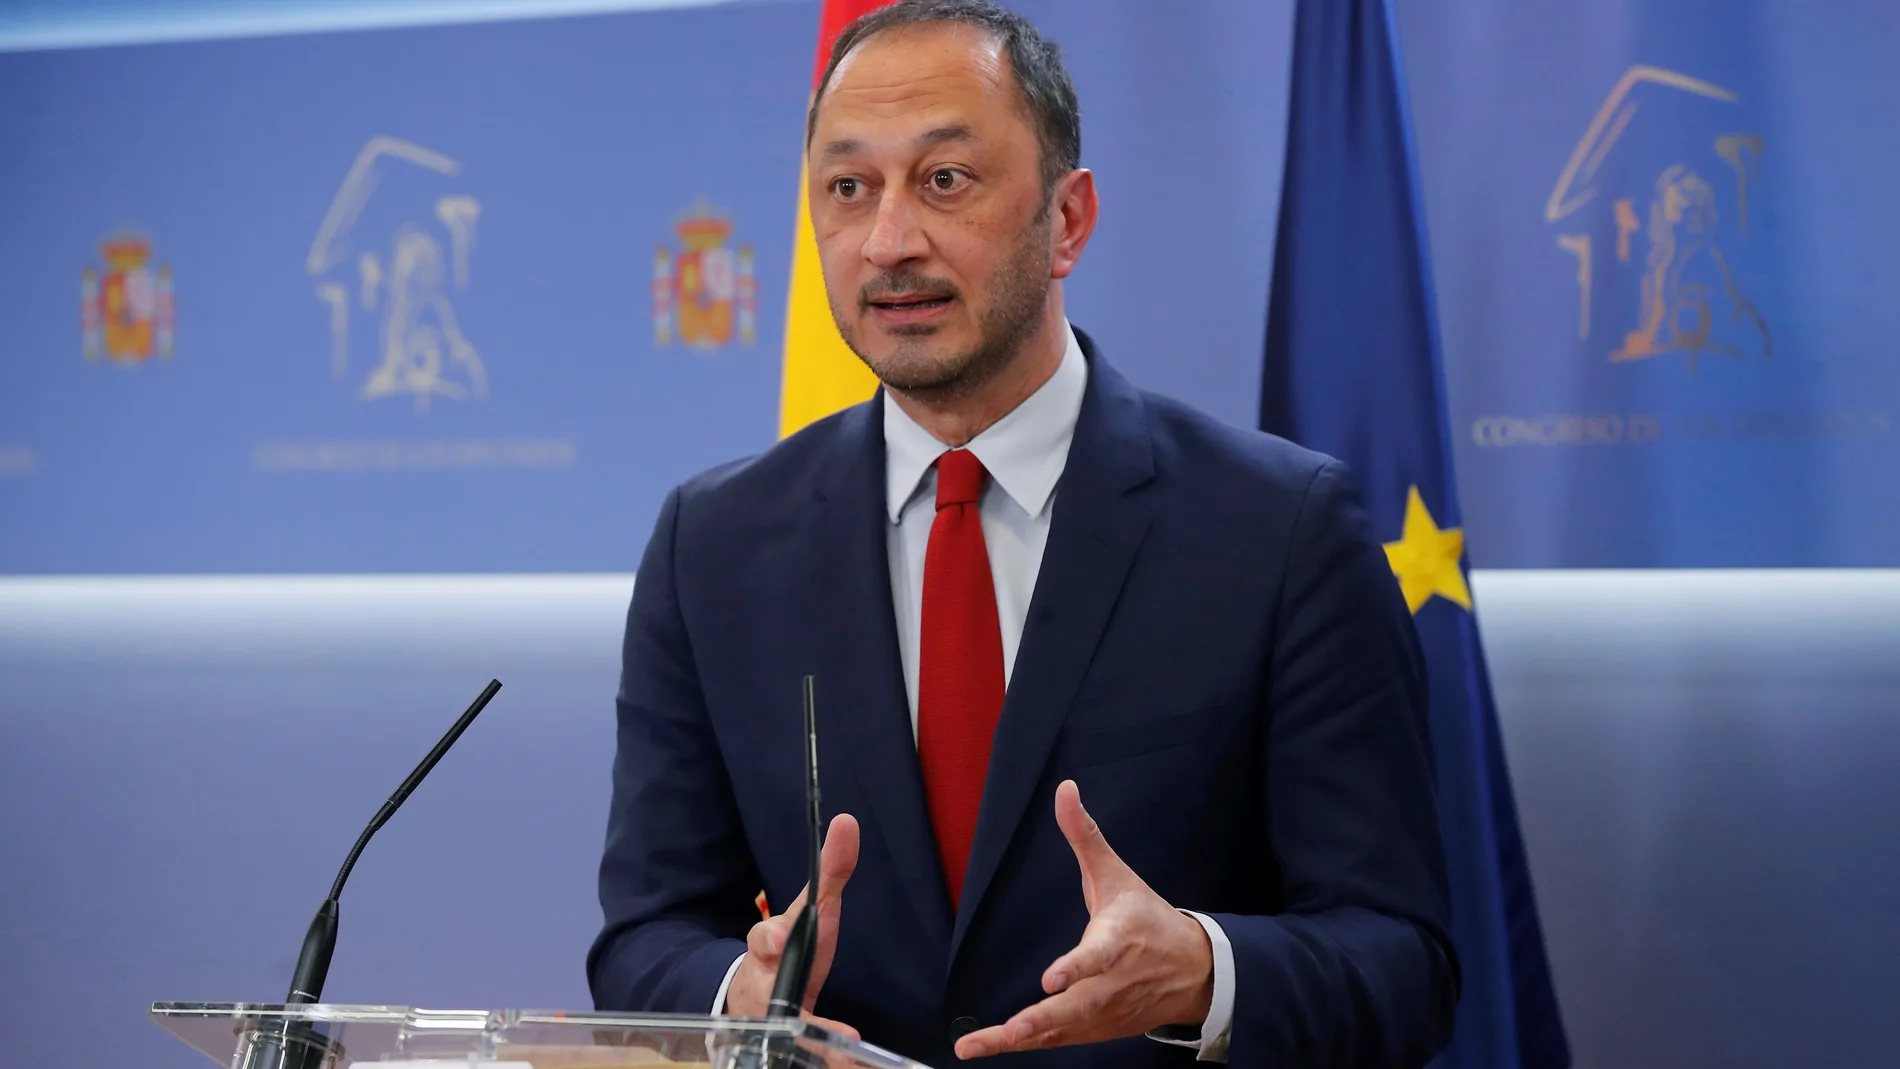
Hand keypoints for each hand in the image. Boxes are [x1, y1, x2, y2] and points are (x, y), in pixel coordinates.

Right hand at [723, 813, 861, 1037]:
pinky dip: (825, 1052)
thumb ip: (831, 872)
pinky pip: (804, 1048)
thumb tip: (847, 820)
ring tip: (842, 1046)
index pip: (763, 937)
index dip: (770, 938)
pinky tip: (848, 1054)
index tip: (777, 940)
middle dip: (778, 994)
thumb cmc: (791, 948)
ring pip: (782, 1025)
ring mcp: (770, 1015)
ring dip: (811, 1035)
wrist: (760, 999)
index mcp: (767, 945)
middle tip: (797, 1002)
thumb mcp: (812, 911)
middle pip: (764, 986)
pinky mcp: (785, 1041)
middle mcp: (762, 982)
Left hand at [954, 781, 1213, 1058]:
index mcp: (1119, 941)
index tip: (1051, 978)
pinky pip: (1059, 1041)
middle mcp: (1113, 983)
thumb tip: (1065, 788)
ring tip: (976, 1046)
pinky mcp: (1098, 1029)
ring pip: (1062, 1030)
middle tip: (1013, 1028)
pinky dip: (1025, 1046)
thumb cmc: (1147, 918)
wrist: (1192, 971)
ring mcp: (1106, 1013)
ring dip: (1021, 1039)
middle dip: (1043, 1019)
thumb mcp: (1117, 874)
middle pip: (1078, 1006)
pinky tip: (989, 1047)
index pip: (1098, 956)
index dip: (1076, 967)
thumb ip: (1085, 835)